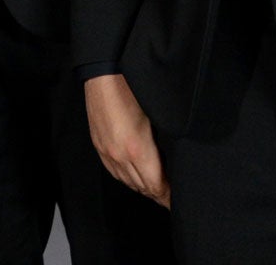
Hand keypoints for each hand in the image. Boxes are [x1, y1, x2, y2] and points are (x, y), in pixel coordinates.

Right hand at [85, 73, 169, 206]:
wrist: (102, 75)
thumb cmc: (131, 90)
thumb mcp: (155, 119)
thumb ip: (162, 145)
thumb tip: (171, 162)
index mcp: (138, 150)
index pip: (157, 186)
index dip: (168, 196)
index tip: (177, 200)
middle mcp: (120, 156)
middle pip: (143, 188)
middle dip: (158, 194)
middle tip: (171, 197)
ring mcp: (107, 152)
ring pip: (127, 182)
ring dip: (143, 187)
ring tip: (156, 189)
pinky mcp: (98, 146)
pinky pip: (114, 172)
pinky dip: (126, 179)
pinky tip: (134, 177)